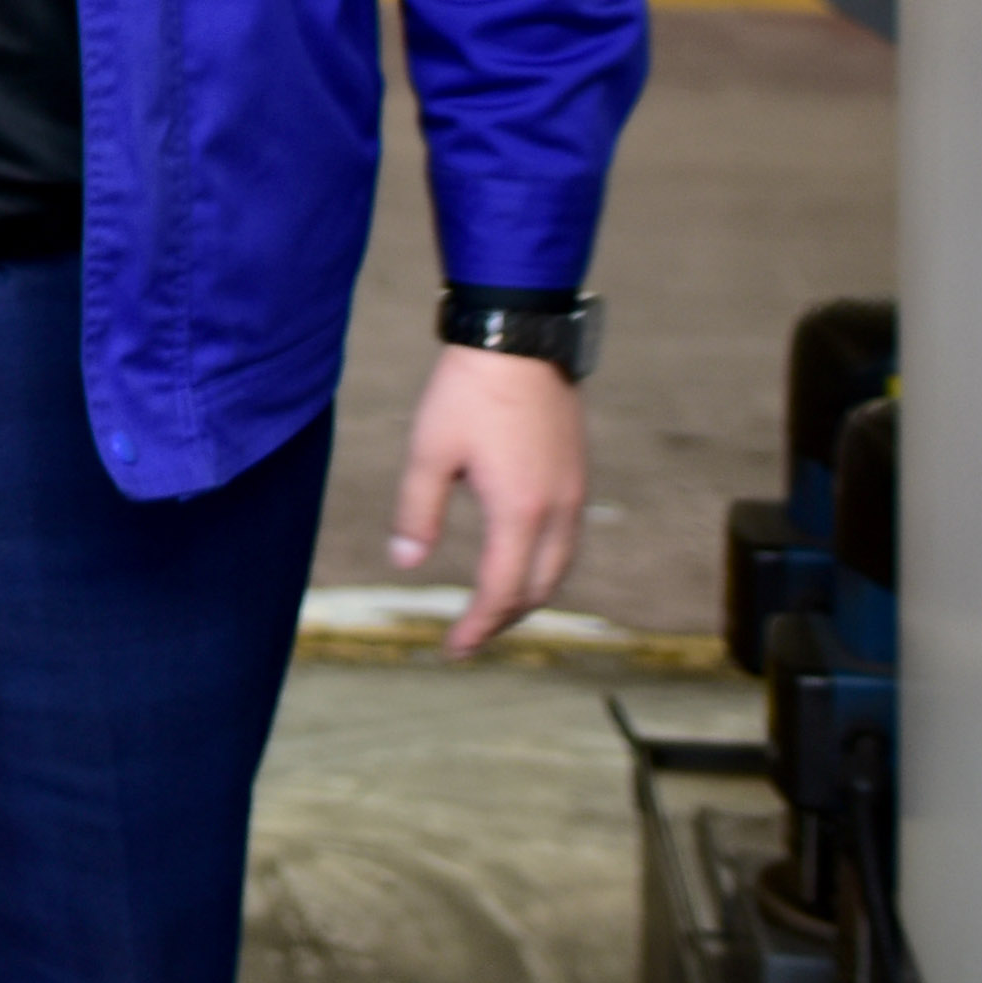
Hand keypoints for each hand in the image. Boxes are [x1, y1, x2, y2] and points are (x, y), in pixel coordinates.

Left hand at [386, 345, 590, 655]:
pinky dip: (542, 566)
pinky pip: (566, 540)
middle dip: (502, 620)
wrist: (519, 333)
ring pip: (558, 567)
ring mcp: (573, 491)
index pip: (502, 591)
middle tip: (468, 638)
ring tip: (491, 610)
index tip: (453, 649)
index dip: (477, 627)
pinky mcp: (576, 473)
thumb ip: (417, 512)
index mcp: (521, 510)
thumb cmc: (469, 389)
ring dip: (526, 595)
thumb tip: (405, 563)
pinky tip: (517, 561)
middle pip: (537, 589)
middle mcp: (557, 508)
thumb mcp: (429, 451)